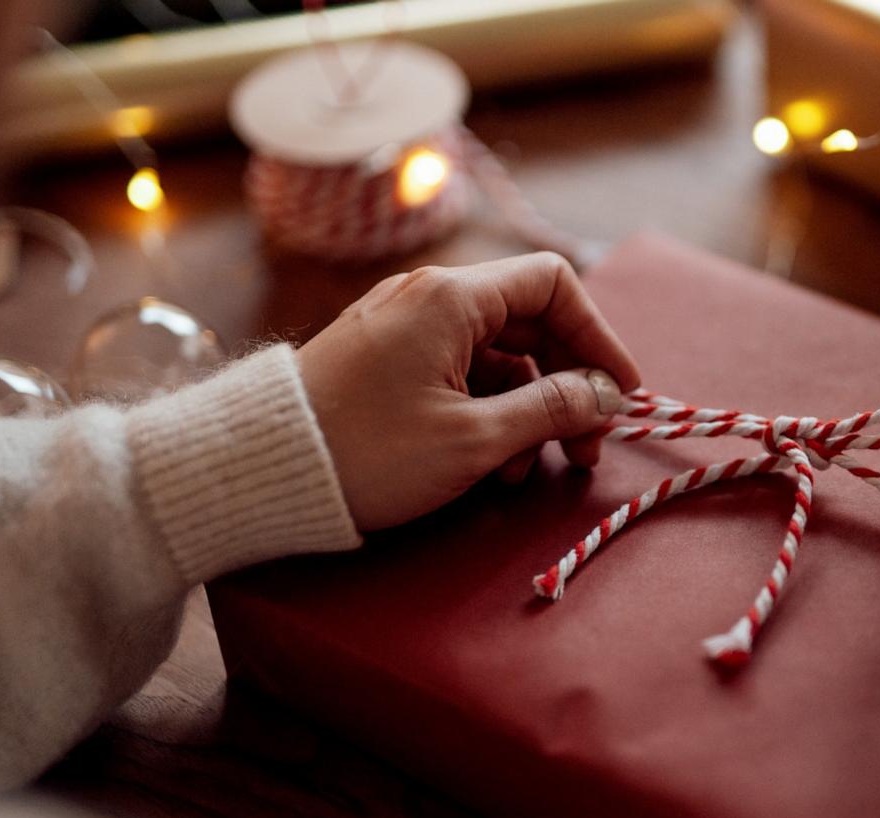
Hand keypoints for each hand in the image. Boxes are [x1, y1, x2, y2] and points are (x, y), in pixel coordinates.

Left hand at [297, 252, 641, 531]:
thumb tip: (605, 395)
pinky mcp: (385, 361)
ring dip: (526, 411)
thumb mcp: (472, 439)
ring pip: (496, 356)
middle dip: (567, 386)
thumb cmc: (365, 450)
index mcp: (452, 297)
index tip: (620, 394)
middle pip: (530, 323)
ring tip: (526, 472)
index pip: (555, 283)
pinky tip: (487, 466)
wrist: (260, 470)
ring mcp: (404, 327)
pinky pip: (457, 374)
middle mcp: (429, 297)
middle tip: (584, 449)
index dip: (598, 337)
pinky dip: (485, 413)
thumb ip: (550, 410)